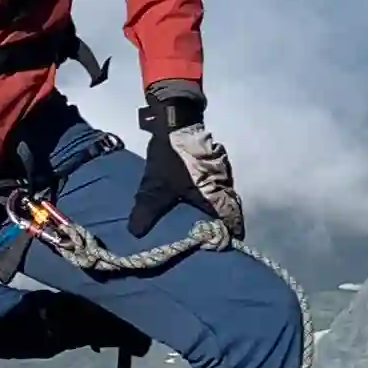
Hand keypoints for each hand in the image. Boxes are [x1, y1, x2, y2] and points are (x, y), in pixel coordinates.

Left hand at [128, 100, 244, 242]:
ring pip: (226, 197)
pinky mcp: (216, 165)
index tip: (221, 246)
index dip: (229, 234)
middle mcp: (226, 185)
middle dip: (223, 225)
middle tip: (211, 239)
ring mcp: (223, 173)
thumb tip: (135, 233)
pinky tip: (199, 202)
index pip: (232, 220)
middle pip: (231, 210)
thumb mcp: (155, 184)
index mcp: (215, 193)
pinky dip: (213, 196)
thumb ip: (147, 209)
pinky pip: (219, 186)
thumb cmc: (171, 155)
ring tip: (205, 224)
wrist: (176, 120)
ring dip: (219, 210)